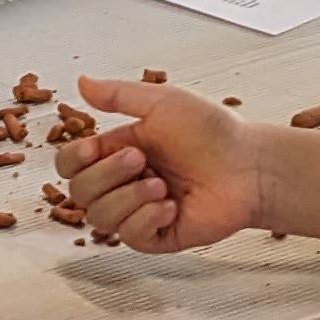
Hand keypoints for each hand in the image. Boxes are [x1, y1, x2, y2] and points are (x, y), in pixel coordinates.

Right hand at [61, 77, 271, 253]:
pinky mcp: (156, 236)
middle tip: (141, 159)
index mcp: (117, 151)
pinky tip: (171, 205)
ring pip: (100, 217)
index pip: (70, 164)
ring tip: (162, 184)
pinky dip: (147, 218)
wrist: (248, 166)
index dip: (73, 159)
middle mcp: (123, 183)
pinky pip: (129, 236)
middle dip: (107, 174)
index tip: (92, 146)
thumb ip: (118, 95)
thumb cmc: (213, 132)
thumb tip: (81, 82)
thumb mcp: (162, 103)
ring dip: (129, 197)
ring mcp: (138, 212)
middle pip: (79, 192)